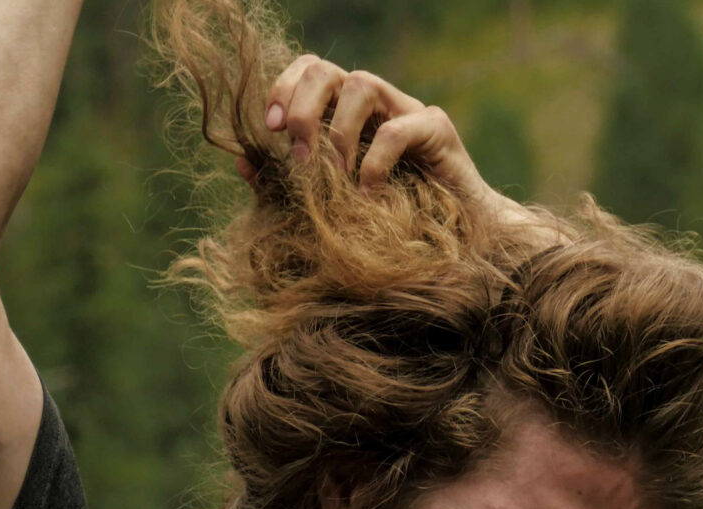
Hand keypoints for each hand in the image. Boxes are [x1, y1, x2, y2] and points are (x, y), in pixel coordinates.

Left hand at [241, 55, 502, 210]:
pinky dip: (374, 162)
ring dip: (337, 133)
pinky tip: (368, 195)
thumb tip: (242, 163)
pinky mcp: (437, 131)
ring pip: (361, 86)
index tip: (269, 129)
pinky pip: (396, 129)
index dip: (283, 89)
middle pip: (327, 69)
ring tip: (336, 179)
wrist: (461, 245)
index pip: (308, 72)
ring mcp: (408, 111)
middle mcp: (377, 104)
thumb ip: (290, 184)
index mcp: (348, 114)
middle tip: (298, 154)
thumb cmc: (393, 226)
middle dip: (302, 107)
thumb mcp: (331, 205)